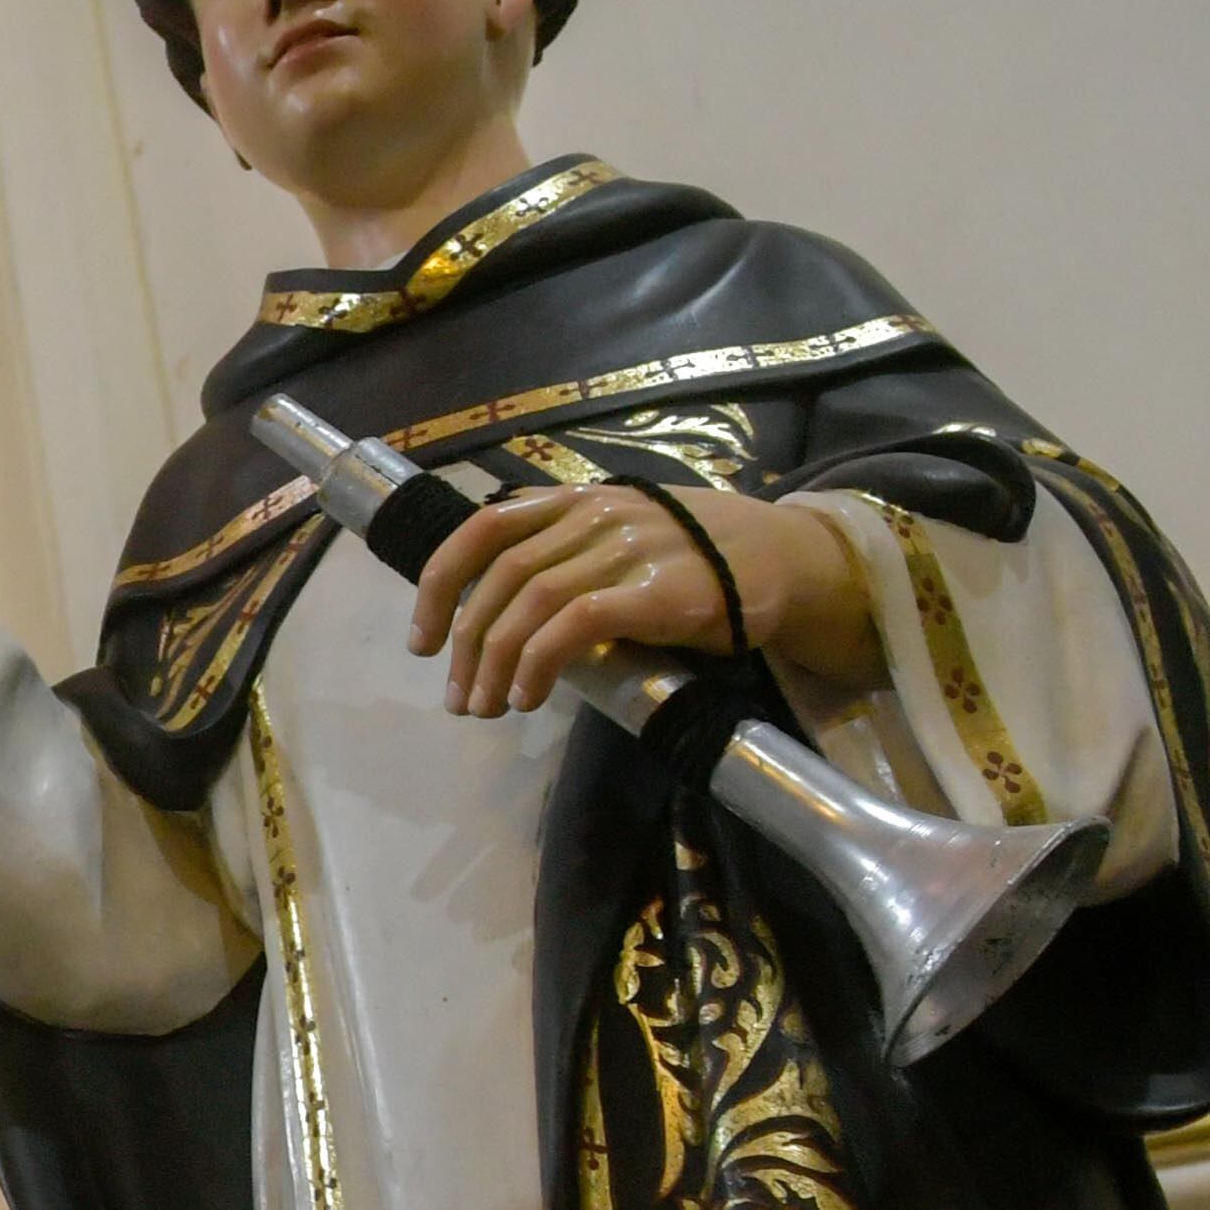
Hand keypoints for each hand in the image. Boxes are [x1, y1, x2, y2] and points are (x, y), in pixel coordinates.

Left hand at [407, 481, 881, 713]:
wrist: (788, 558)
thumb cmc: (699, 558)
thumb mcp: (622, 536)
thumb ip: (565, 556)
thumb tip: (497, 615)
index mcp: (576, 500)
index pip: (481, 528)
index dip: (438, 585)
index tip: (422, 641)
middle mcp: (594, 516)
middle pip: (499, 579)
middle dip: (465, 646)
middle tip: (458, 699)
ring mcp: (627, 549)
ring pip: (529, 603)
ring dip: (494, 664)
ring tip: (486, 709)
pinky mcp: (658, 591)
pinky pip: (575, 625)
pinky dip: (538, 664)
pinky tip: (528, 697)